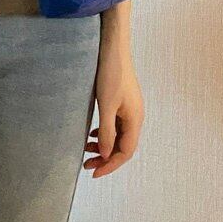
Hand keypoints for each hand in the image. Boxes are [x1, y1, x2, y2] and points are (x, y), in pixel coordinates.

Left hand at [84, 42, 143, 178]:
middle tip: (86, 163)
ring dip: (105, 146)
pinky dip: (106, 133)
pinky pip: (117, 125)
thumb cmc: (111, 75)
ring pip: (119, 136)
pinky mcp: (124, 102)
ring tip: (87, 149)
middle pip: (123, 146)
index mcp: (135, 120)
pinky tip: (94, 133)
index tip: (93, 172)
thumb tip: (106, 155)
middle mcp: (136, 117)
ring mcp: (130, 109)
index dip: (110, 165)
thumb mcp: (106, 106)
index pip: (126, 152)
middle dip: (106, 158)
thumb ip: (107, 132)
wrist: (114, 50)